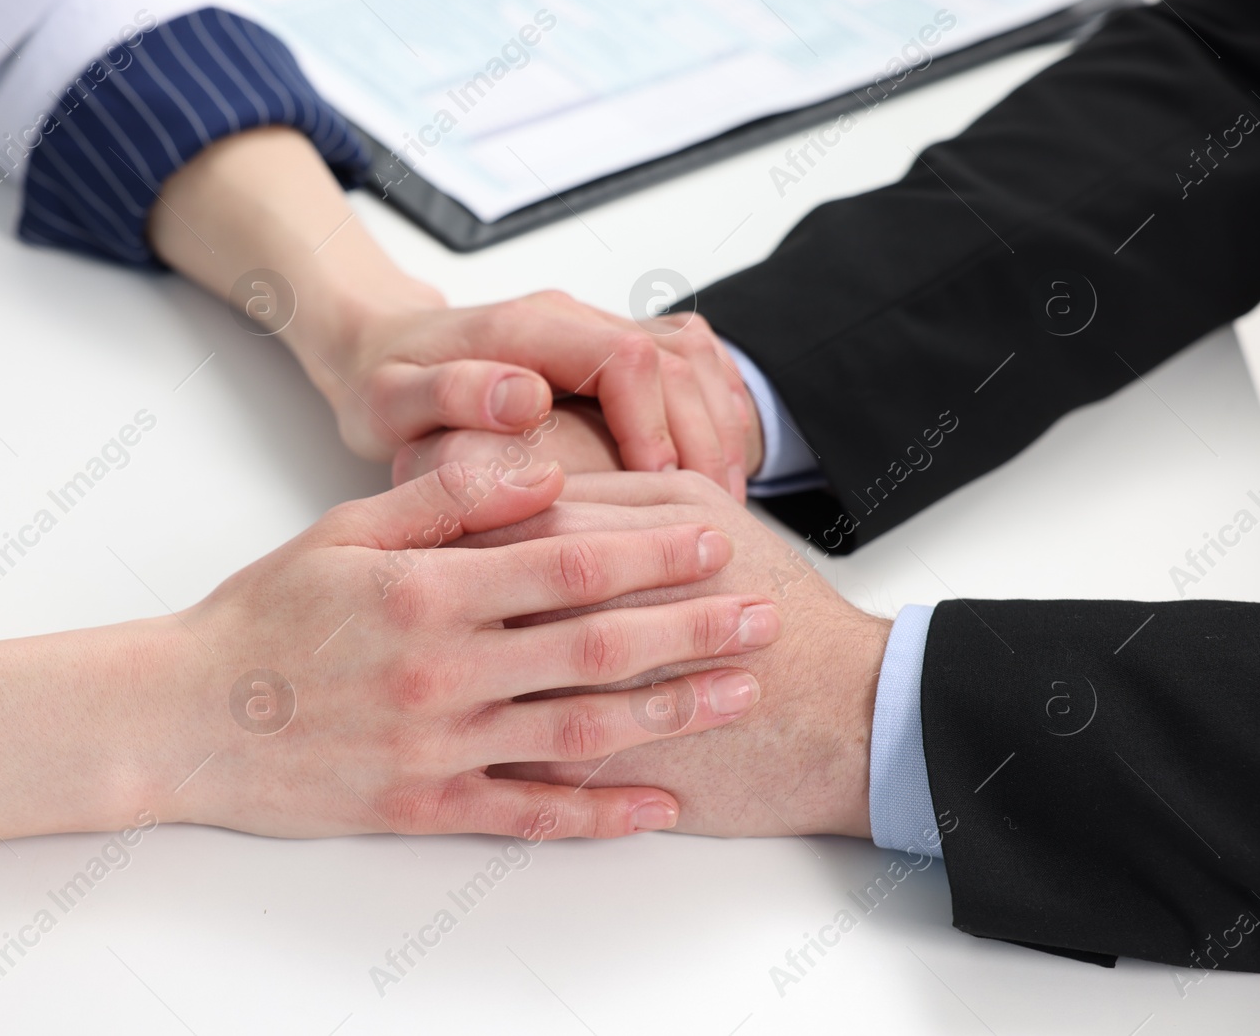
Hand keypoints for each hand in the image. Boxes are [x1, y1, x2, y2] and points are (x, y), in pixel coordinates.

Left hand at [147, 129, 756, 490]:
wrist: (377, 350)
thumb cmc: (382, 383)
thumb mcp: (392, 396)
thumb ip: (451, 393)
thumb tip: (527, 398)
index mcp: (527, 327)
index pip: (626, 359)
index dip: (653, 424)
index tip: (657, 486)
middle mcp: (572, 318)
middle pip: (676, 362)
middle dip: (702, 438)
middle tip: (710, 513)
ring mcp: (597, 330)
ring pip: (696, 363)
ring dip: (720, 429)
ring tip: (724, 504)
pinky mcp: (611, 350)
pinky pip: (693, 369)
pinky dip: (718, 417)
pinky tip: (718, 475)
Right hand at [174, 461, 783, 839]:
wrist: (186, 716)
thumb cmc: (264, 617)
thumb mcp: (343, 530)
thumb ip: (444, 500)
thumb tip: (536, 469)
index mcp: (427, 593)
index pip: (566, 567)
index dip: (650, 555)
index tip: (712, 541)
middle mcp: (443, 673)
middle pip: (595, 648)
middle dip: (690, 630)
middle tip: (762, 616)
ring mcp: (438, 747)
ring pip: (580, 732)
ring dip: (670, 713)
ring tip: (737, 694)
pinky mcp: (424, 806)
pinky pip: (529, 815)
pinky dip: (600, 815)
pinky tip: (660, 808)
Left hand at [466, 471, 887, 838]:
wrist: (851, 715)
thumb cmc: (778, 605)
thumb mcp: (706, 517)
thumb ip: (620, 496)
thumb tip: (536, 484)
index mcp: (625, 555)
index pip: (518, 532)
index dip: (472, 529)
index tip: (438, 530)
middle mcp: (600, 627)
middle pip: (494, 609)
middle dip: (447, 605)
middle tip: (408, 600)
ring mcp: (599, 707)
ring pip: (496, 689)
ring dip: (459, 678)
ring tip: (425, 667)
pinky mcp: (605, 774)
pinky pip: (520, 763)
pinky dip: (486, 749)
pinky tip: (458, 735)